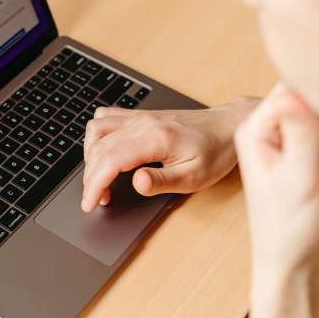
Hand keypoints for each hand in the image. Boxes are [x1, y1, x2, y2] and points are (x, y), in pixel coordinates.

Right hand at [81, 97, 259, 211]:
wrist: (228, 127)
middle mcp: (144, 122)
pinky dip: (97, 136)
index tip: (90, 203)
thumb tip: (136, 183)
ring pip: (96, 129)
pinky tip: (104, 151)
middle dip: (91, 178)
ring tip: (100, 178)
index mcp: (157, 138)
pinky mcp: (140, 114)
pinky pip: (106, 117)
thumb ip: (162, 181)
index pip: (110, 160)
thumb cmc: (215, 152)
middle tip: (98, 199)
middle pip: (99, 147)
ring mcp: (141, 115)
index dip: (94, 185)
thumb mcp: (194, 177)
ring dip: (90, 156)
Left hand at [235, 85, 318, 317]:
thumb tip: (294, 93)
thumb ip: (301, 136)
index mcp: (254, 131)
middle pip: (301, 89)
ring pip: (312, 103)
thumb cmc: (290, 233)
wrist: (296, 265)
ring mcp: (283, 139)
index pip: (289, 84)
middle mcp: (265, 130)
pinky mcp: (301, 149)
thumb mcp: (299, 181)